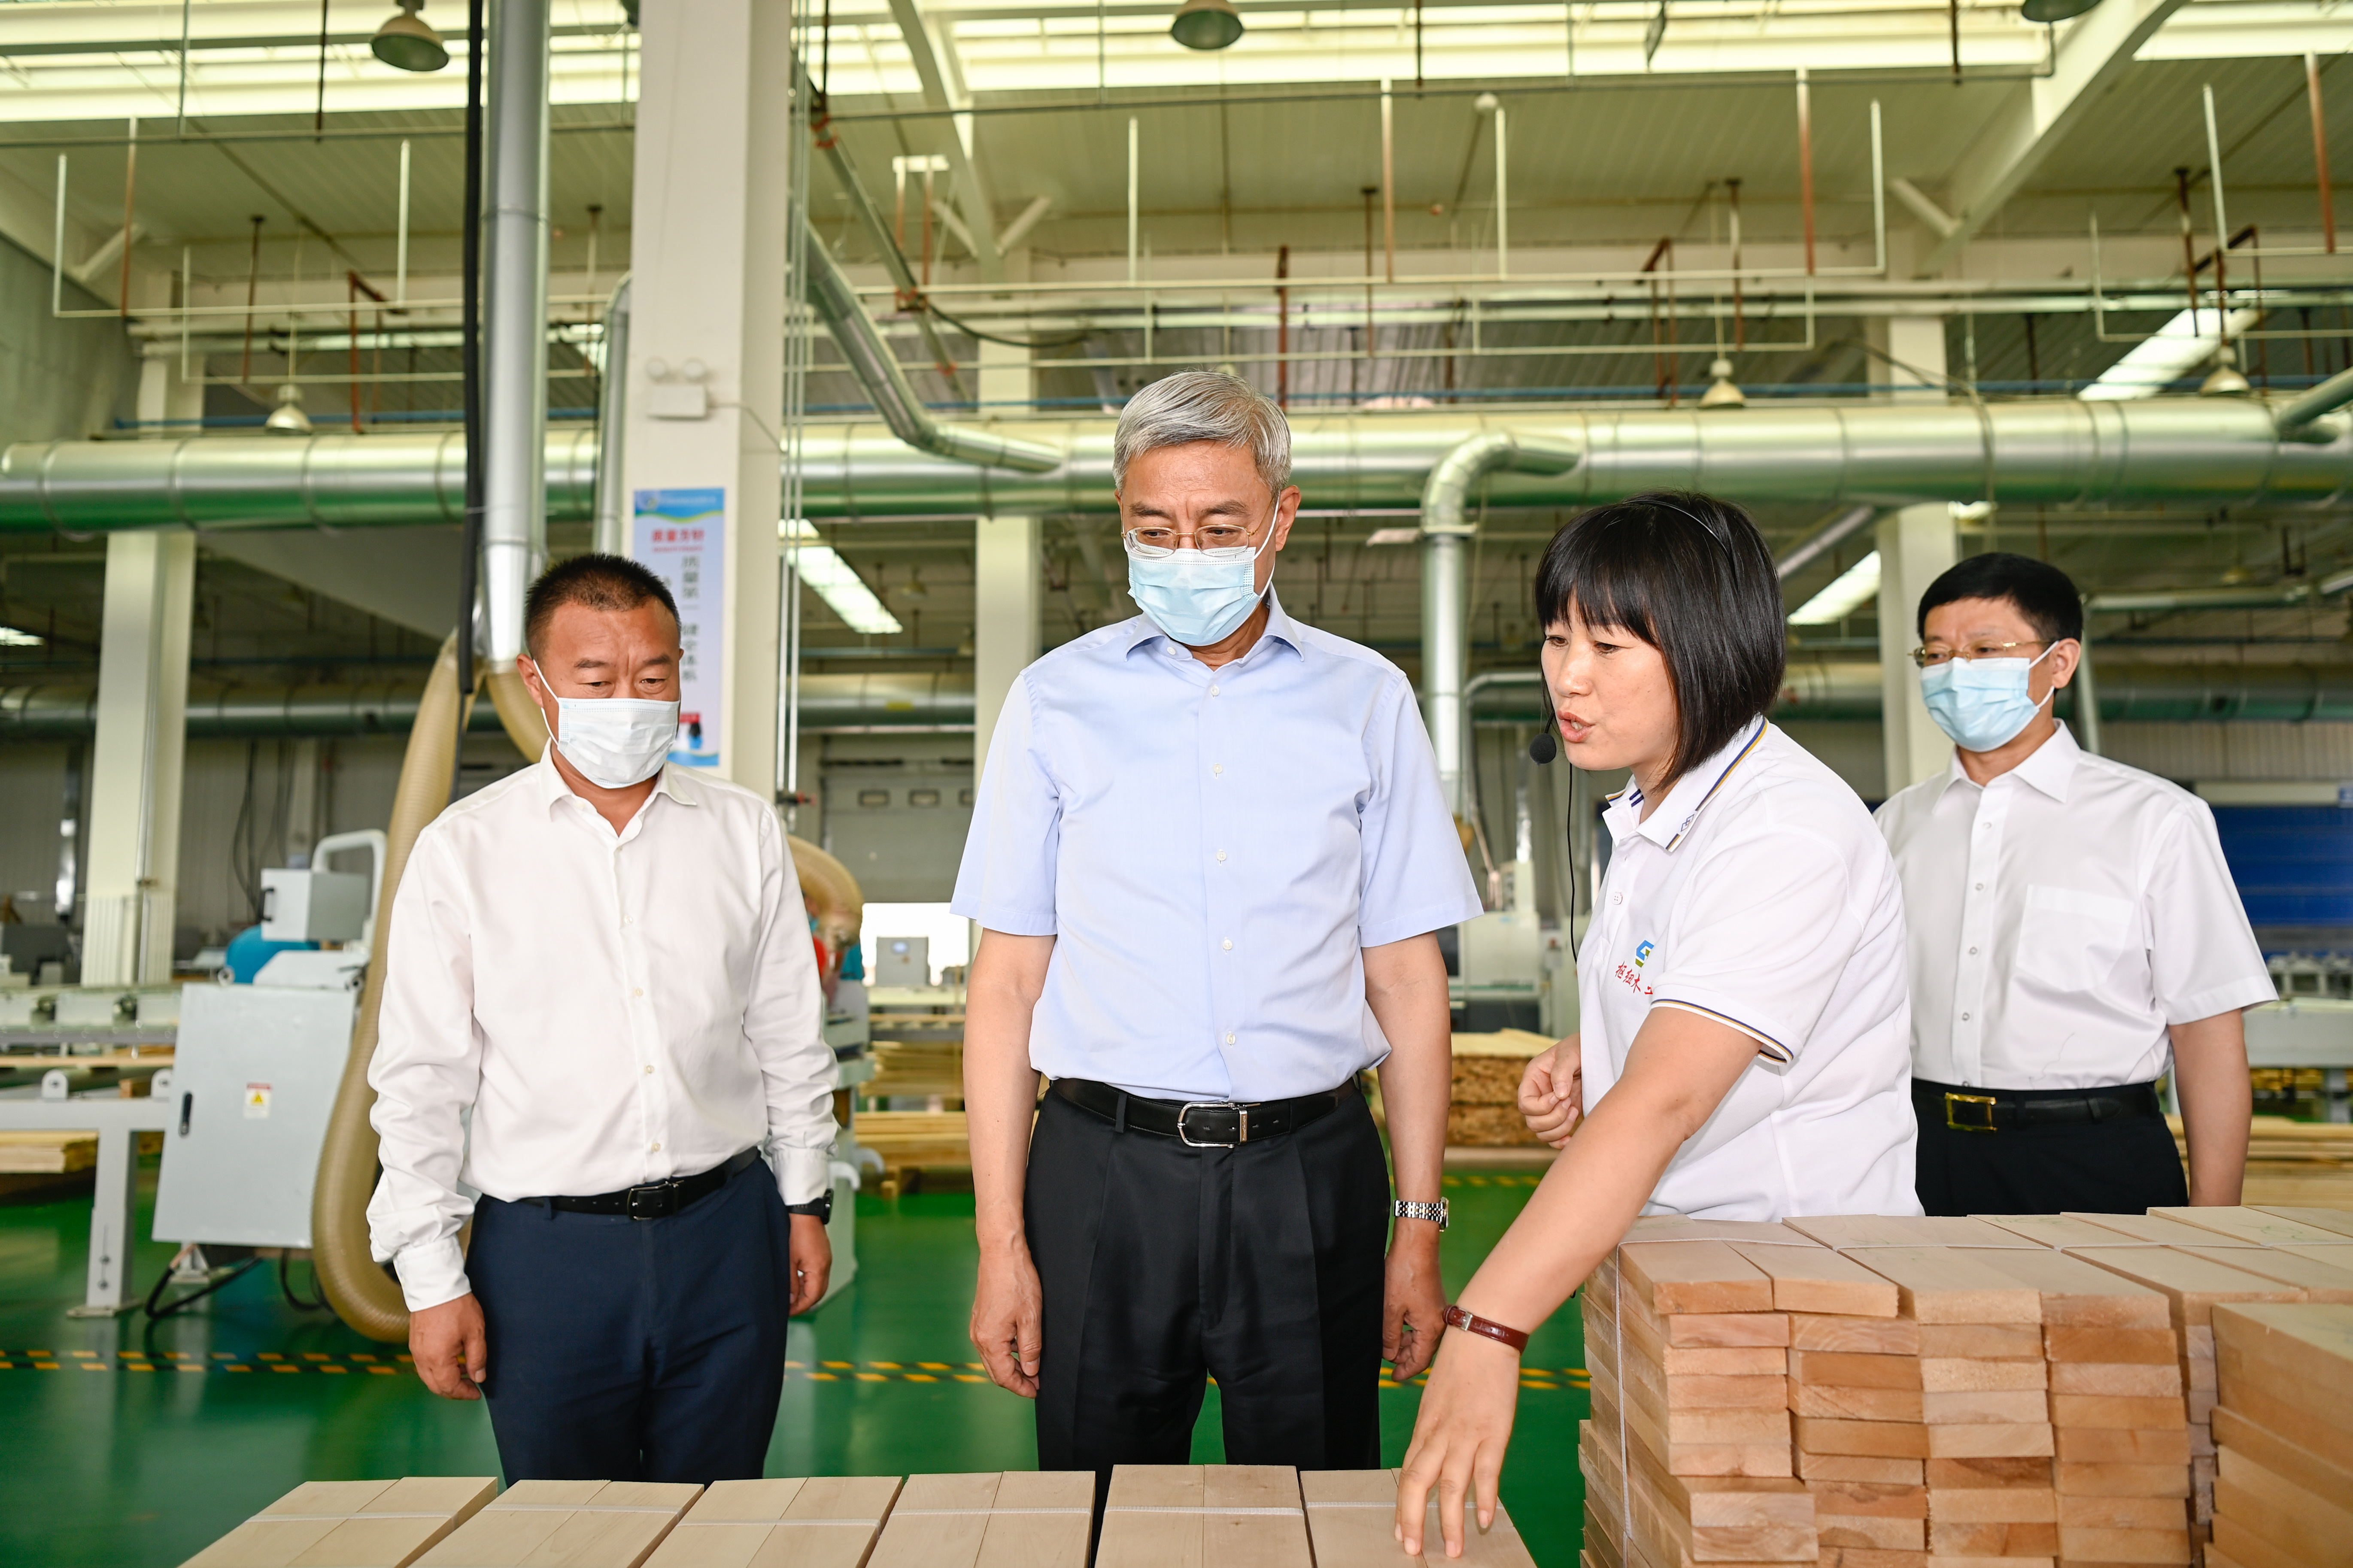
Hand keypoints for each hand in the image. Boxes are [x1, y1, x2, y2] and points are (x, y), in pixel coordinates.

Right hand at [410, 1292, 488, 1400]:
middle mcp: (422, 1359)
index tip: (477, 1393)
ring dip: (446, 1381)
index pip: (450, 1387)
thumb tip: (479, 1377)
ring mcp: (416, 1351)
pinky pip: (424, 1366)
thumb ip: (478, 1358)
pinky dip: (438, 1370)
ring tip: (465, 1373)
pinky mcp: (415, 1343)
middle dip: (454, 1391)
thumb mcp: (475, 1332)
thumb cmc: (457, 1307)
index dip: (465, 1393)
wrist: (436, 1285)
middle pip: (436, 1386)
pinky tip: (453, 1362)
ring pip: (428, 1377)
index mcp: (437, 1359)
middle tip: (471, 1388)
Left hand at [788, 1213, 832, 1313]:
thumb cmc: (796, 1233)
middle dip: (804, 1303)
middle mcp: (826, 1266)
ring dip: (807, 1293)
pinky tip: (798, 1282)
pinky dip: (809, 1283)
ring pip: (819, 1284)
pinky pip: (819, 1275)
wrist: (804, 1212)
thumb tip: (790, 1299)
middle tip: (789, 1308)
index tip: (788, 1312)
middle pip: (818, 1293)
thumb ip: (791, 1282)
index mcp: (819, 1269)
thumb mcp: (789, 1261)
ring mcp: (826, 1260)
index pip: (813, 1297)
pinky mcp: (823, 1255)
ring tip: (791, 1296)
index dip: (800, 1307)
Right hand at [970, 1241, 1043, 1396]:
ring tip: (1032, 1367)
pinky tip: (1021, 1347)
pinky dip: (1005, 1352)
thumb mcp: (1031, 1318)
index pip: (1004, 1376)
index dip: (1021, 1387)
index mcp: (990, 1341)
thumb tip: (1031, 1371)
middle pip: (996, 1371)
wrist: (1002, 1253)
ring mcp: (977, 1327)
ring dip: (1011, 1366)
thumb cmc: (1017, 1281)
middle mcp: (978, 1337)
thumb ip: (1030, 1348)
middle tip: (1036, 1383)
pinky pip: (991, 1344)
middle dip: (1016, 1380)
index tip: (1036, 1391)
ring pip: (993, 1358)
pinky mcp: (980, 1318)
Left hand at [1383, 1224, 1447, 1379]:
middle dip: (1405, 1357)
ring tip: (1388, 1345)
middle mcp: (1438, 1321)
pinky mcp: (1433, 1301)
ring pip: (1422, 1337)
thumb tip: (1389, 1354)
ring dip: (1406, 1343)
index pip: (1420, 1360)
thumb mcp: (1390, 1309)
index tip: (1393, 1377)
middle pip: (1422, 1350)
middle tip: (1387, 1361)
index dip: (1405, 1370)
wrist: (1416, 1244)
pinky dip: (1410, 1330)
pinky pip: (1422, 1324)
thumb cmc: (1404, 1273)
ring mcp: (1437, 1311)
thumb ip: (1389, 1335)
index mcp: (1431, 1328)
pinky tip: (1396, 1327)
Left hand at [1395, 1326, 1521, 1557]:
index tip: (1401, 1532)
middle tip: (1413, 1550)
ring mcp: (1466, 1434)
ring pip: (1450, 1484)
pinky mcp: (1493, 1431)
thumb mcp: (1437, 1400)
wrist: (1482, 1335)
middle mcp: (1440, 1434)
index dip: (1402, 1507)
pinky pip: (1486, 1470)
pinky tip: (1483, 1519)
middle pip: (1418, 1484)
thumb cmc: (1462, 1365)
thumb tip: (1435, 1457)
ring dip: (1449, 1521)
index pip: (1407, 1474)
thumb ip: (1436, 1431)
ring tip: (1452, 1549)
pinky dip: (1484, 1497)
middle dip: (1413, 1521)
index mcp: (1425, 1428)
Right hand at [1519, 1035, 1583, 1148]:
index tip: (1560, 1097)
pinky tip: (1572, 1137)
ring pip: (1542, 1133)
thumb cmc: (1581, 1048)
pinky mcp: (1563, 1116)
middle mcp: (1538, 1096)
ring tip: (1575, 1110)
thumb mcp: (1571, 1052)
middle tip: (1571, 1103)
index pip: (1525, 1104)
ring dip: (1560, 1128)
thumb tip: (1559, 1095)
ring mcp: (1550, 1108)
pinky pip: (1553, 1138)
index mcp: (1533, 1079)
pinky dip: (1561, 1142)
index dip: (1541, 1106)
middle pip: (1532, 1122)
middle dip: (1554, 1118)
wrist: (1598, 1053)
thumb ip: (1562, 1071)